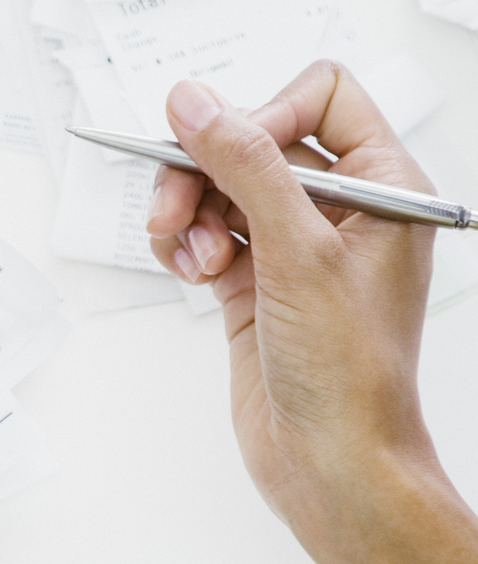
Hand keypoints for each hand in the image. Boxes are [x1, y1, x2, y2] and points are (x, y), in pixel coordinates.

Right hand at [144, 63, 441, 542]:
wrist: (334, 464)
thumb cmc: (351, 374)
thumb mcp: (299, 253)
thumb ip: (245, 166)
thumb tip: (196, 102)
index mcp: (386, 188)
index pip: (321, 98)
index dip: (264, 116)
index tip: (227, 152)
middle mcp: (343, 210)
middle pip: (254, 141)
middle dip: (206, 170)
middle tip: (177, 210)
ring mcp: (297, 247)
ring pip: (221, 187)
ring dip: (189, 210)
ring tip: (189, 254)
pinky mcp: (256, 281)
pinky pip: (206, 231)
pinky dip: (185, 243)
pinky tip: (192, 271)